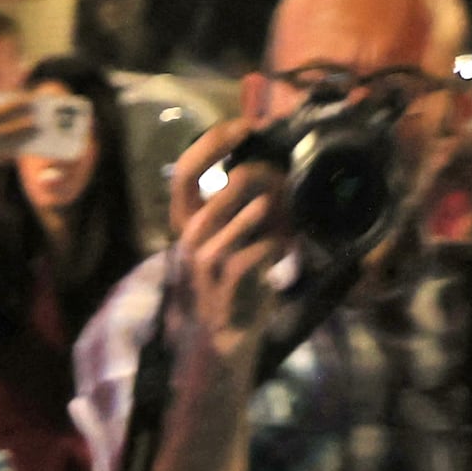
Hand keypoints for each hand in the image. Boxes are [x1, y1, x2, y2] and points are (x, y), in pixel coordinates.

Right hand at [163, 113, 291, 362]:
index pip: (184, 169)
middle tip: (280, 176)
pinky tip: (285, 249)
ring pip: (222, 220)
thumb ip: (253, 207)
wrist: (228, 344)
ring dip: (262, 210)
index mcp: (190, 223)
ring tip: (287, 211)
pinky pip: (246, 256)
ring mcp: (201, 266)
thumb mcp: (242, 239)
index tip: (246, 125)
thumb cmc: (239, 286)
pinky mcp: (222, 291)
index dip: (212, 141)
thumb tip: (279, 171)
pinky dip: (271, 247)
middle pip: (198, 187)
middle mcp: (187, 240)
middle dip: (242, 171)